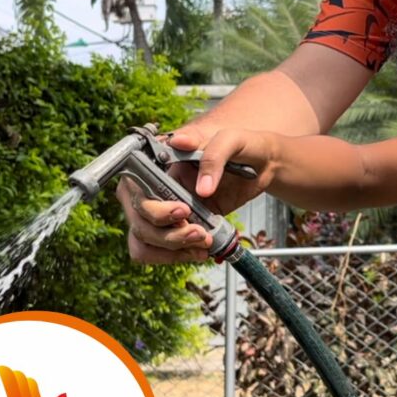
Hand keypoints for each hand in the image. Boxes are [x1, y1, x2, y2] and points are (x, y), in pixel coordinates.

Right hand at [116, 124, 269, 263]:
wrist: (262, 162)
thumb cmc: (241, 144)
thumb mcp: (231, 140)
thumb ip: (213, 155)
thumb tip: (201, 187)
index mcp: (160, 162)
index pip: (134, 189)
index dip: (153, 206)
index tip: (183, 211)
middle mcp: (156, 186)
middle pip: (140, 219)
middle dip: (167, 232)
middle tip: (199, 232)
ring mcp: (165, 208)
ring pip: (145, 239)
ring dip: (171, 248)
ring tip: (204, 242)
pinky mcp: (179, 224)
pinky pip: (161, 249)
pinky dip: (177, 255)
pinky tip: (200, 251)